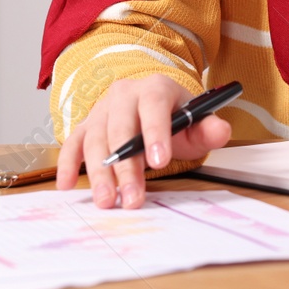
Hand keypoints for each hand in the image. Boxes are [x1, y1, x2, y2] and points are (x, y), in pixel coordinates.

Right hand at [55, 74, 232, 208]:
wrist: (151, 104)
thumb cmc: (174, 116)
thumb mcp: (196, 121)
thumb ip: (209, 129)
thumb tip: (221, 131)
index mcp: (155, 88)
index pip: (154, 107)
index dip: (155, 133)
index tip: (159, 162)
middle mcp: (124, 94)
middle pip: (121, 128)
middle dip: (126, 166)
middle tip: (132, 196)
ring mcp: (102, 109)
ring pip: (96, 139)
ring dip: (100, 172)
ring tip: (108, 200)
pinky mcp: (86, 125)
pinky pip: (73, 143)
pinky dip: (67, 163)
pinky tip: (67, 184)